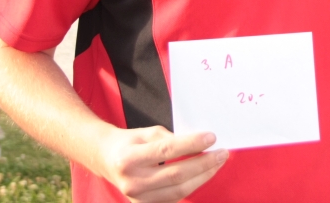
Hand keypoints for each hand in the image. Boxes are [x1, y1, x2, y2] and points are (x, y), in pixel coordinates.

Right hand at [95, 126, 227, 202]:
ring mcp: (137, 198)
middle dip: (204, 163)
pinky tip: (203, 175)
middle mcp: (132, 181)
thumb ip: (171, 138)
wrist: (106, 159)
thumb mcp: (147, 133)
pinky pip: (174, 199)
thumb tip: (201, 144)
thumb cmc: (130, 142)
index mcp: (130, 158)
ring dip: (203, 177)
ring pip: (178, 191)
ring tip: (217, 163)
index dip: (191, 144)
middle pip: (176, 175)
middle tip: (222, 153)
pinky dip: (192, 186)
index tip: (212, 137)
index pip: (167, 151)